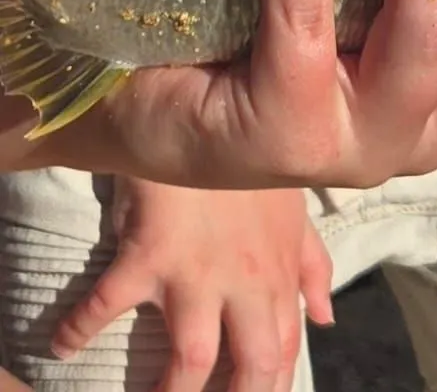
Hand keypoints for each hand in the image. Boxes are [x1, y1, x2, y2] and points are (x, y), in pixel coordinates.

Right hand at [51, 178, 332, 391]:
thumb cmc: (251, 172)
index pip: (284, 347)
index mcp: (278, 274)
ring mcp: (196, 272)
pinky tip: (62, 343)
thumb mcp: (291, 213)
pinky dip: (78, 328)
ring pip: (190, 358)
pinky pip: (107, 304)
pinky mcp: (148, 254)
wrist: (211, 120)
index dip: (273, 383)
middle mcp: (244, 281)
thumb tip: (324, 318)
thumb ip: (311, 266)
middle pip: (250, 364)